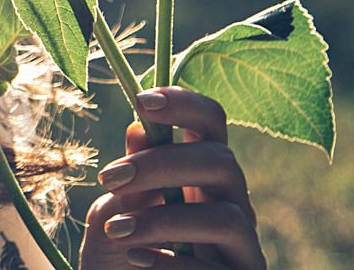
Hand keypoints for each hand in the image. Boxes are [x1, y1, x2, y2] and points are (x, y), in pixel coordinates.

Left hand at [79, 87, 265, 269]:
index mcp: (200, 173)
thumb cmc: (120, 258)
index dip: (184, 103)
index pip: (212, 122)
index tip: (140, 100)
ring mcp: (243, 248)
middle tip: (110, 178)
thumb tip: (138, 130)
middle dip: (162, 164)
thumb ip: (129, 179)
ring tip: (116, 230)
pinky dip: (174, 262)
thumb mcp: (113, 214)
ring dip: (165, 219)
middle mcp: (230, 203)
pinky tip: (136, 259)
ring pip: (227, 218)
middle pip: (222, 162)